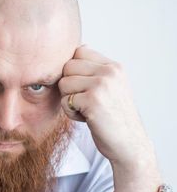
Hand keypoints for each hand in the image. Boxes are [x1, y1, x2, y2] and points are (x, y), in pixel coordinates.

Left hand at [58, 45, 152, 167]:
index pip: (79, 52)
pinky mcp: (92, 101)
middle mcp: (109, 72)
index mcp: (114, 67)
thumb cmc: (113, 117)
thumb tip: (78, 48)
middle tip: (84, 101)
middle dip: (69, 86)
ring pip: (63, 83)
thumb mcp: (110, 87)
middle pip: (67, 67)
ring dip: (69, 100)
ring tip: (86, 109)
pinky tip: (86, 118)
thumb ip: (95, 70)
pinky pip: (65, 100)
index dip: (74, 71)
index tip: (84, 87)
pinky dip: (70, 112)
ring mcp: (102, 85)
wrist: (128, 144)